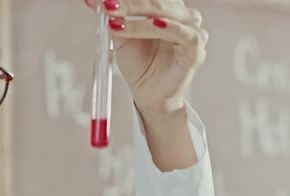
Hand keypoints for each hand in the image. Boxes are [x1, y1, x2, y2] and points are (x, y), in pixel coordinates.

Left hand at [84, 0, 208, 116]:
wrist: (148, 93)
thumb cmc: (138, 64)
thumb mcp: (120, 37)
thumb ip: (112, 18)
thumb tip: (94, 2)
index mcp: (165, 8)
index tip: (99, 1)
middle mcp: (181, 15)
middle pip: (155, 1)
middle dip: (128, 3)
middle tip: (106, 6)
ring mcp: (191, 30)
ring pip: (165, 14)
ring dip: (139, 14)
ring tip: (115, 22)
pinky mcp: (195, 48)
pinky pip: (183, 34)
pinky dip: (167, 28)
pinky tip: (154, 25)